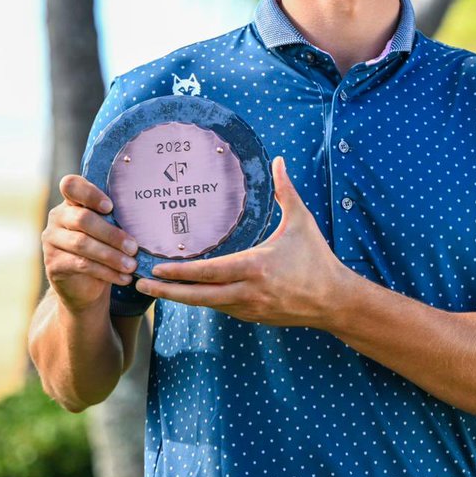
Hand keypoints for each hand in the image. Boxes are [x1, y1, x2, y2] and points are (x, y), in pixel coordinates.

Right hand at [42, 174, 139, 313]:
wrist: (84, 286)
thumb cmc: (102, 249)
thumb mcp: (108, 231)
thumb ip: (115, 219)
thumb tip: (146, 218)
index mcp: (72, 202)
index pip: (71, 185)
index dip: (89, 193)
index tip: (110, 206)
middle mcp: (57, 217)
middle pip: (82, 218)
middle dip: (112, 234)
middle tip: (134, 247)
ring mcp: (52, 240)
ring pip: (82, 243)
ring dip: (111, 255)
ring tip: (132, 265)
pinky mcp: (53, 263)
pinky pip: (81, 264)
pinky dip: (106, 271)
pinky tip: (123, 277)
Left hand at [135, 157, 354, 327]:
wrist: (334, 300)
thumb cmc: (317, 259)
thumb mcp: (301, 221)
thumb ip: (286, 190)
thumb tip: (278, 160)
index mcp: (255, 267)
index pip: (208, 272)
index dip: (180, 272)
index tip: (156, 268)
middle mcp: (247, 291)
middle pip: (197, 296)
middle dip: (167, 290)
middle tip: (140, 282)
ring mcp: (249, 308)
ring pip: (207, 305)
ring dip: (181, 297)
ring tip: (157, 288)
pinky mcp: (253, 316)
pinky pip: (222, 308)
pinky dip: (203, 300)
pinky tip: (190, 292)